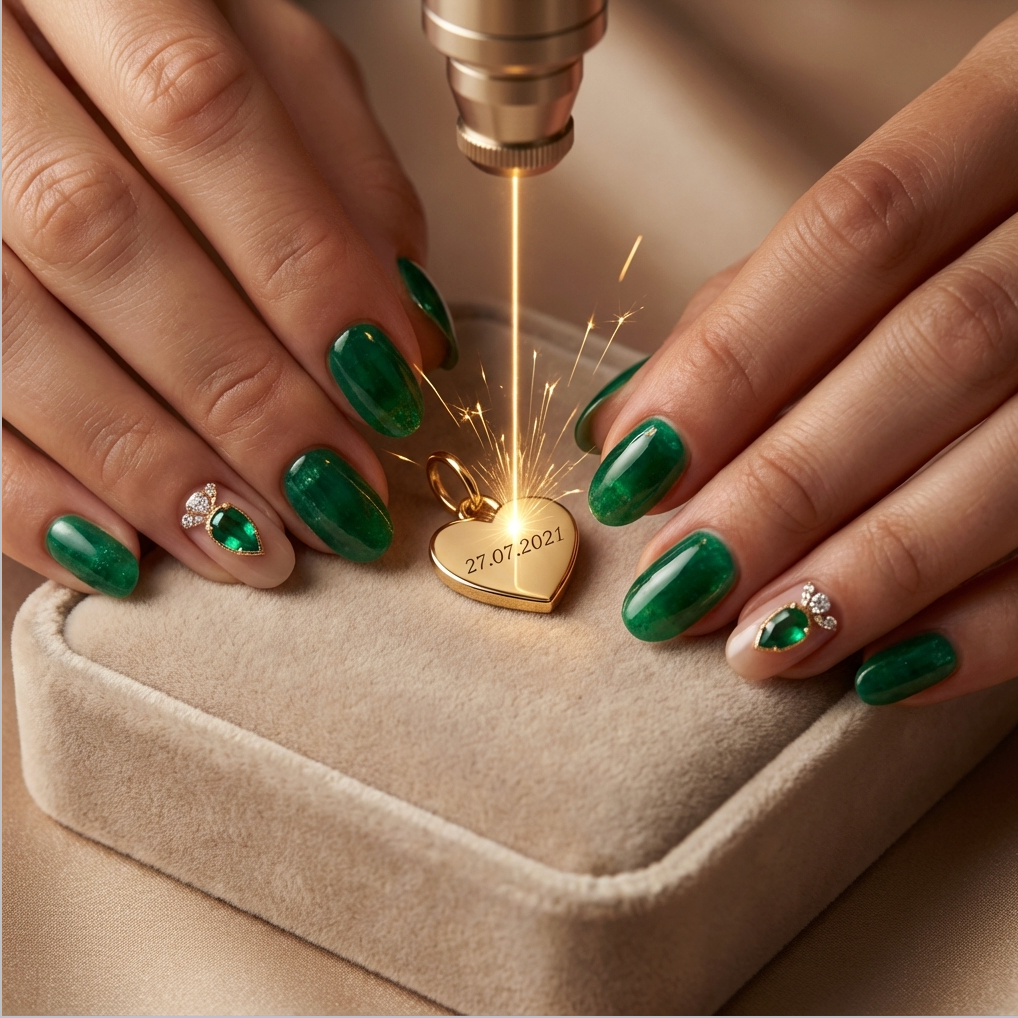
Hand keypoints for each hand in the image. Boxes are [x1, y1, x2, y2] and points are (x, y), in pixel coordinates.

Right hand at [2, 0, 456, 595]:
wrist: (16, 45)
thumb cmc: (145, 45)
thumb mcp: (258, 50)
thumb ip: (337, 163)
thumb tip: (406, 322)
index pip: (199, 110)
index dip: (301, 265)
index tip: (388, 386)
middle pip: (100, 235)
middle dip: (239, 389)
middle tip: (336, 494)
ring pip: (7, 327)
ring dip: (145, 463)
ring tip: (254, 548)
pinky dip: (26, 493)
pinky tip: (120, 555)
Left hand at [576, 13, 1017, 704]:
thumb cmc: (972, 228)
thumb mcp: (882, 224)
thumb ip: (754, 305)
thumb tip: (618, 423)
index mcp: (1013, 114)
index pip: (856, 231)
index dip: (732, 362)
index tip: (632, 474)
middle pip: (932, 351)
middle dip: (788, 486)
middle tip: (679, 587)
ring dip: (875, 570)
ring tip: (764, 646)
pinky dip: (996, 622)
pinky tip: (890, 672)